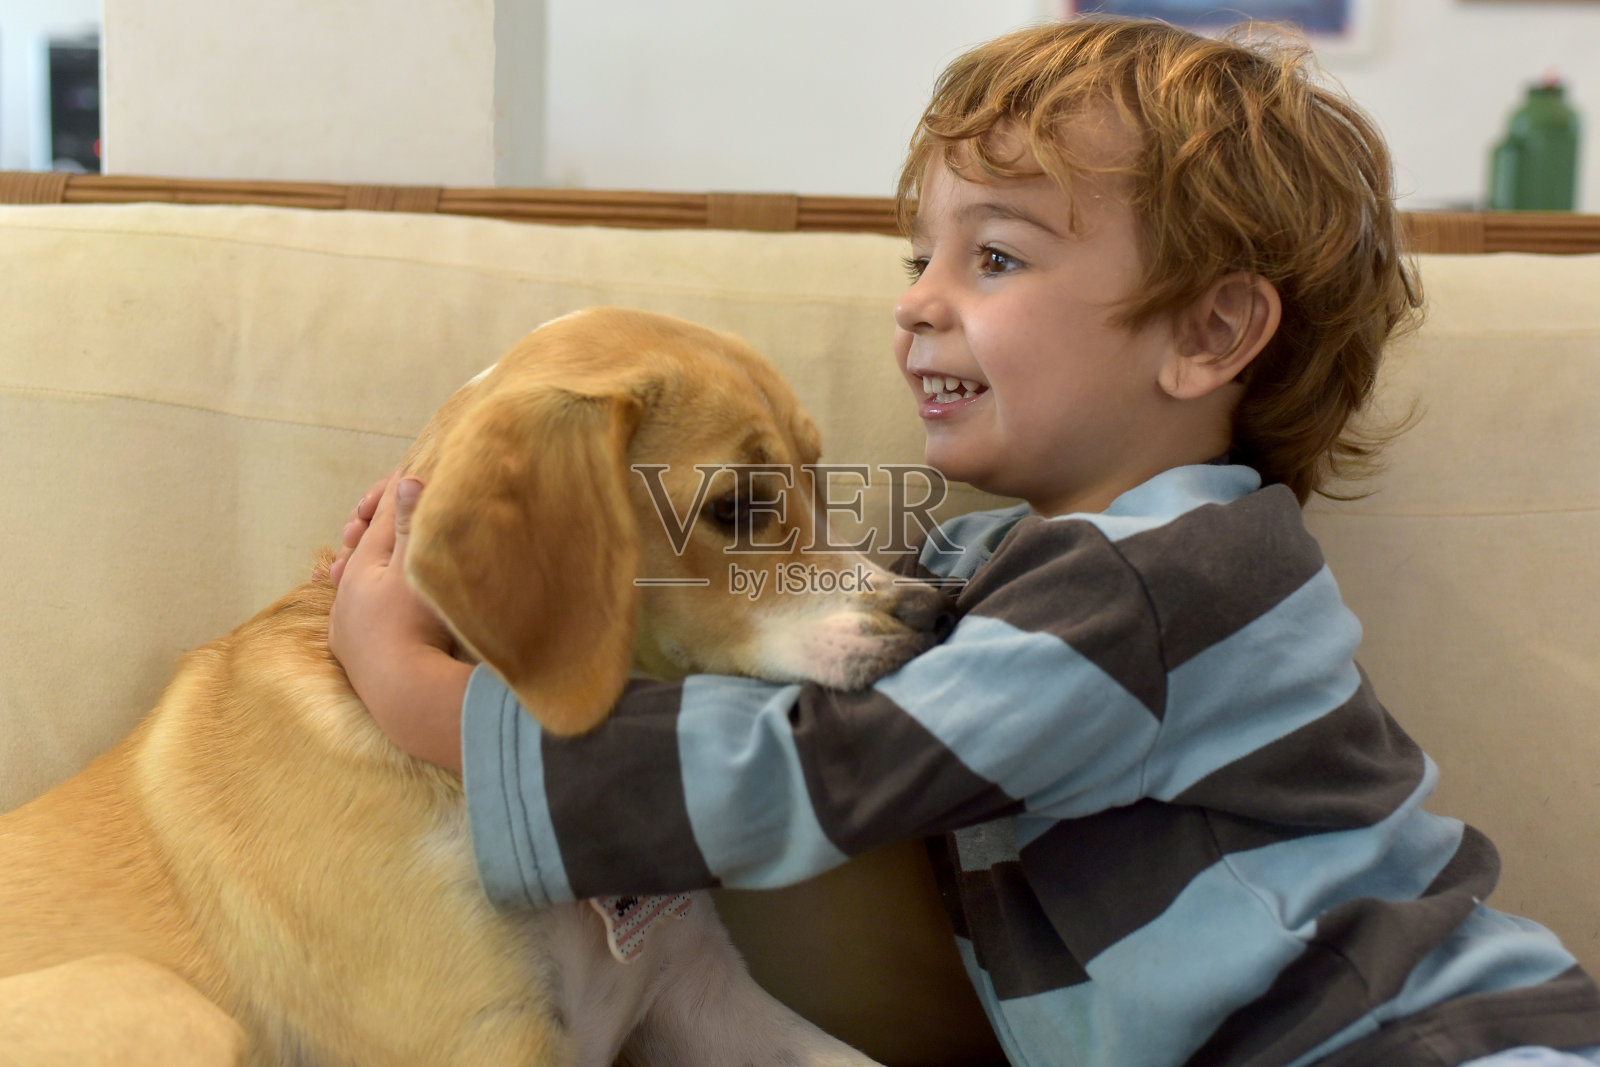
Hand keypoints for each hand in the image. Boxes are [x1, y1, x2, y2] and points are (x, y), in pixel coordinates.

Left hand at [327, 474, 470, 772]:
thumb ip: (410, 525)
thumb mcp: (417, 568)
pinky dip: (357, 607)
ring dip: (358, 569)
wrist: (406, 694)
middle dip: (369, 530)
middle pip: (360, 552)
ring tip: (349, 558)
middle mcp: (346, 594)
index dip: (394, 495)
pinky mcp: (354, 657)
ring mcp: (347, 627)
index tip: (406, 477)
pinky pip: (353, 621)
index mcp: (362, 566)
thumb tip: (405, 482)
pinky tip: (357, 612)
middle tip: (371, 513)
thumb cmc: (416, 624)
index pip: (380, 519)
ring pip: (351, 588)